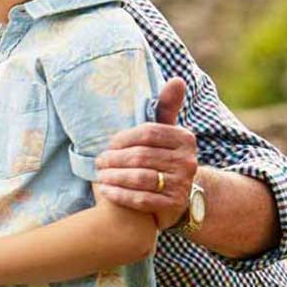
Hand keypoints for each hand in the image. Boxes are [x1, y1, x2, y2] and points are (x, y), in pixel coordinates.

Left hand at [95, 77, 196, 228]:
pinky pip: (141, 199)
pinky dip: (120, 194)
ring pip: (139, 178)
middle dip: (114, 159)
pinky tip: (106, 191)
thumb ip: (166, 108)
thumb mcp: (166, 132)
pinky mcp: (173, 205)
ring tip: (99, 175)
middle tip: (98, 161)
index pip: (147, 133)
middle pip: (140, 156)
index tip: (108, 144)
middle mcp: (188, 161)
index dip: (123, 139)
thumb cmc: (162, 156)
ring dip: (113, 177)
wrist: (177, 194)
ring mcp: (182, 184)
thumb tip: (177, 80)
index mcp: (185, 139)